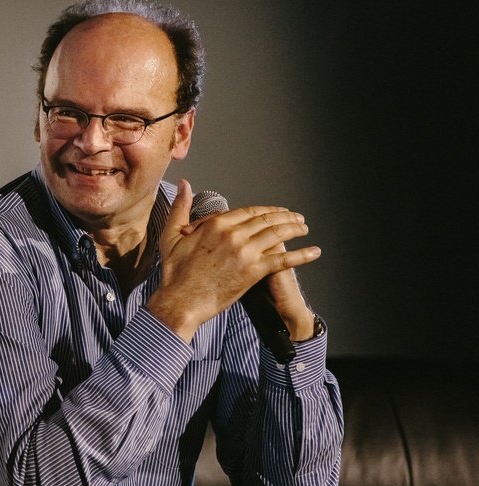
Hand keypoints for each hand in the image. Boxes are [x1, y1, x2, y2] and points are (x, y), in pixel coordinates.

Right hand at [147, 179, 320, 340]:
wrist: (180, 301)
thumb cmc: (174, 273)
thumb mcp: (171, 235)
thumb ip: (181, 208)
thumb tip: (184, 184)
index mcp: (217, 224)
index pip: (248, 211)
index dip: (266, 210)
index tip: (275, 212)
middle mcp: (234, 234)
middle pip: (266, 220)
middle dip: (285, 217)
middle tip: (297, 218)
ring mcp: (245, 252)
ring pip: (277, 234)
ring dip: (295, 229)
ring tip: (304, 228)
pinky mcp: (253, 271)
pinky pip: (283, 260)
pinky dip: (302, 255)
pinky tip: (314, 252)